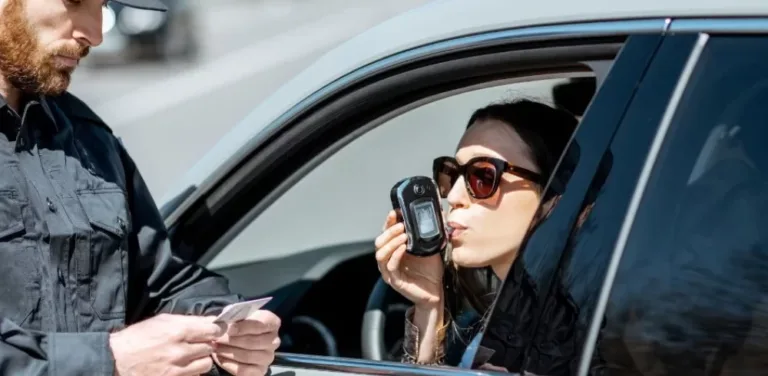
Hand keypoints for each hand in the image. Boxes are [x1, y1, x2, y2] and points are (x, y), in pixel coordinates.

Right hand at [110, 314, 224, 375]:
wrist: (116, 360)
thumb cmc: (139, 337)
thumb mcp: (162, 320)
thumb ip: (189, 320)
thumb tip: (212, 320)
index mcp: (179, 331)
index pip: (213, 330)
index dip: (215, 330)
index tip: (212, 330)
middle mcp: (181, 351)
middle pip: (211, 347)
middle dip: (206, 344)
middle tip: (196, 343)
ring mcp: (177, 369)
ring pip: (206, 364)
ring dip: (201, 360)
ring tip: (189, 356)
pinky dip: (192, 372)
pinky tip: (181, 367)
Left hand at [213, 310, 281, 375]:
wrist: (235, 339)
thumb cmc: (237, 324)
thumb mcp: (236, 316)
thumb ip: (232, 316)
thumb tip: (226, 324)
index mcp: (272, 323)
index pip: (263, 323)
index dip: (245, 326)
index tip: (229, 328)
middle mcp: (274, 341)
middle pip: (253, 342)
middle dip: (231, 340)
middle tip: (216, 338)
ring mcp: (268, 357)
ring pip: (247, 356)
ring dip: (227, 351)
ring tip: (215, 347)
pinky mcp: (260, 371)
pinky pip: (243, 370)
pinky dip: (228, 364)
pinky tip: (219, 357)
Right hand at [374, 210, 443, 307]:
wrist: (436, 291)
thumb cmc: (431, 270)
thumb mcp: (430, 247)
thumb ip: (429, 232)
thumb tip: (437, 212)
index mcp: (394, 249)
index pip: (385, 233)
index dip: (388, 222)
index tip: (395, 212)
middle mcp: (389, 259)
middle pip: (379, 242)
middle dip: (389, 231)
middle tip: (401, 225)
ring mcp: (390, 271)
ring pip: (381, 254)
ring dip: (391, 242)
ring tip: (403, 235)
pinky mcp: (395, 281)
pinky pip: (391, 266)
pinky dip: (395, 255)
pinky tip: (404, 248)